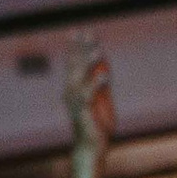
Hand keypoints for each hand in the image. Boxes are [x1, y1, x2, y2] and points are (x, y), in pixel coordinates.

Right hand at [64, 35, 114, 157]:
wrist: (91, 147)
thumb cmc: (95, 124)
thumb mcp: (101, 100)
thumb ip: (102, 83)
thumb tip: (105, 66)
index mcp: (74, 88)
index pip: (75, 63)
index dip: (77, 46)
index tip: (79, 30)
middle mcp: (71, 92)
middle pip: (76, 65)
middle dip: (80, 48)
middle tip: (84, 31)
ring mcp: (75, 101)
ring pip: (81, 77)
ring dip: (90, 62)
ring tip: (98, 50)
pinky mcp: (83, 111)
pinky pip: (90, 94)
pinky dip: (97, 83)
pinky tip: (105, 74)